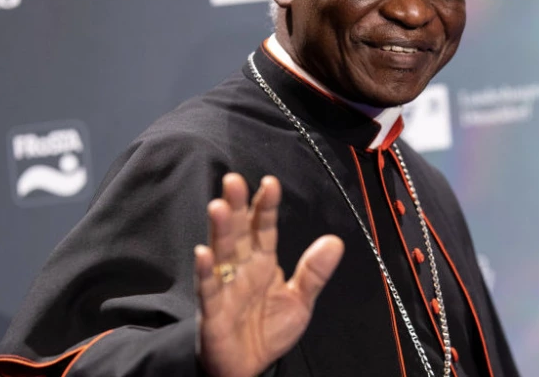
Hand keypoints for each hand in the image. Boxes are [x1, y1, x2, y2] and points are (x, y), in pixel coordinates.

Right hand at [194, 173, 343, 376]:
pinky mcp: (213, 313)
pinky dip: (205, 273)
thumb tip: (335, 241)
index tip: (270, 183)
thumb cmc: (267, 330)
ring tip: (219, 206)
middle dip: (236, 206)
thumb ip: (313, 272)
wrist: (248, 368)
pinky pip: (208, 290)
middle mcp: (240, 269)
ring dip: (219, 230)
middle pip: (238, 233)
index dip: (266, 206)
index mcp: (262, 262)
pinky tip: (203, 254)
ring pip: (221, 254)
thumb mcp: (299, 300)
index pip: (264, 228)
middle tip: (233, 181)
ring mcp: (224, 288)